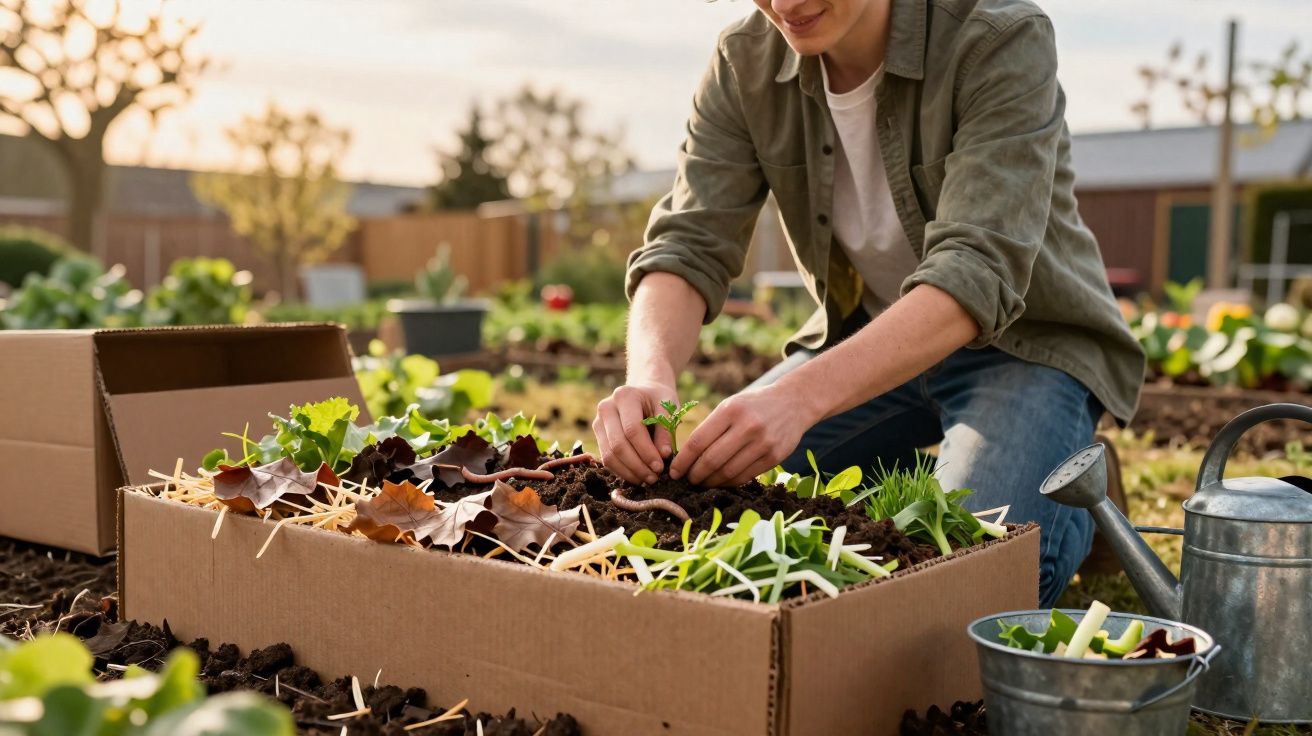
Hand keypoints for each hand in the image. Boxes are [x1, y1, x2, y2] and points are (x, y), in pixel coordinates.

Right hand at [594, 381, 679, 484]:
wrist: (643, 393)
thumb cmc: (658, 400)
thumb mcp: (668, 408)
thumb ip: (666, 430)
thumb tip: (663, 455)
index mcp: (624, 396)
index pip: (632, 430)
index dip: (646, 452)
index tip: (660, 467)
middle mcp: (606, 407)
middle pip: (618, 445)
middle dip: (637, 465)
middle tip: (654, 477)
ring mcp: (598, 422)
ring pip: (609, 455)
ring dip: (629, 472)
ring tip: (647, 479)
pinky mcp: (598, 435)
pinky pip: (606, 459)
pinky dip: (622, 471)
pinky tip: (637, 476)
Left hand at [670, 384, 816, 487]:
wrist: (794, 402)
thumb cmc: (753, 405)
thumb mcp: (730, 405)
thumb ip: (710, 427)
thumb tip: (686, 458)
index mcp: (730, 410)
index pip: (698, 441)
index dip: (683, 461)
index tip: (674, 472)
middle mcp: (747, 426)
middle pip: (711, 460)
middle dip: (694, 475)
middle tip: (687, 480)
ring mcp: (763, 442)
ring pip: (727, 472)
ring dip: (710, 482)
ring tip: (702, 482)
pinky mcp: (774, 457)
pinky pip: (745, 476)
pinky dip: (728, 482)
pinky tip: (721, 481)